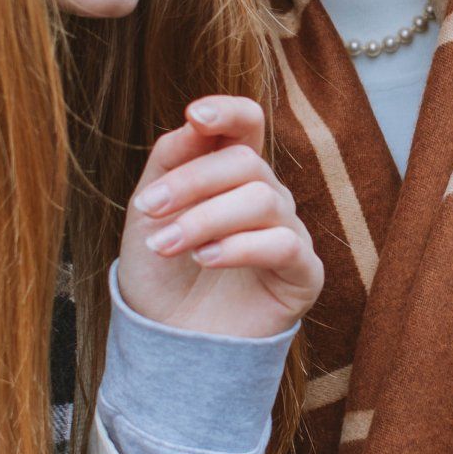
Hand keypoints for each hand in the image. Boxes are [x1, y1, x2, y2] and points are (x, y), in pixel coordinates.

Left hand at [117, 96, 322, 339]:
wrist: (168, 342)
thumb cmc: (161, 272)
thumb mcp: (149, 210)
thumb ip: (170, 161)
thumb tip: (192, 123)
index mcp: (233, 174)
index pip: (247, 124)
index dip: (228, 111)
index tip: (194, 115)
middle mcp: (267, 196)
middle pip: (246, 161)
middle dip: (192, 182)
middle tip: (148, 209)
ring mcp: (289, 232)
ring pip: (261, 199)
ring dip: (204, 219)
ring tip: (166, 246)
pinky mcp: (303, 273)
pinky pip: (283, 243)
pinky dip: (239, 247)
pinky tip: (205, 260)